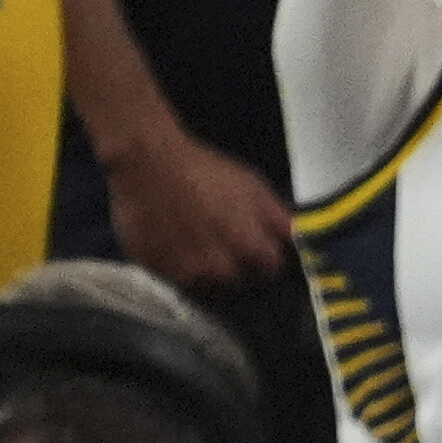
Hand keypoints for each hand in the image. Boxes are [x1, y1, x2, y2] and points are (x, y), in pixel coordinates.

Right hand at [99, 122, 293, 286]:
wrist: (147, 161)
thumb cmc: (205, 170)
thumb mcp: (254, 187)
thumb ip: (277, 220)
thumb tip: (294, 242)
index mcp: (247, 249)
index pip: (269, 270)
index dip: (266, 257)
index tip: (258, 247)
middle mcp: (216, 268)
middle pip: (236, 280)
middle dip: (235, 264)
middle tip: (222, 241)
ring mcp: (181, 271)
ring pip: (203, 281)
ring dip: (204, 267)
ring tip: (195, 240)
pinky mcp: (151, 268)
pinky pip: (170, 275)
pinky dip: (174, 262)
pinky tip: (172, 240)